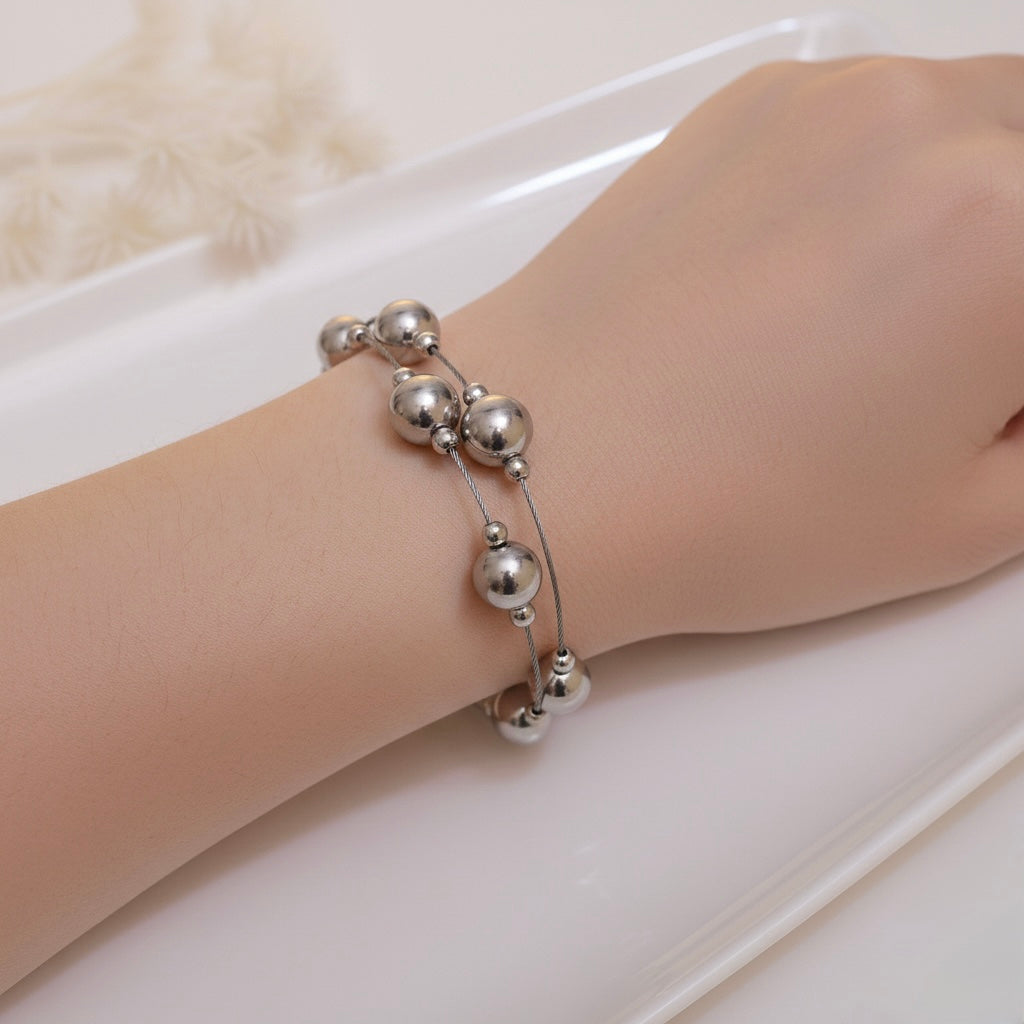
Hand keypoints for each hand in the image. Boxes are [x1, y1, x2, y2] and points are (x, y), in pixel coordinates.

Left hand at [447, 56, 1023, 643]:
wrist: (546, 467)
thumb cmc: (725, 512)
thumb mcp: (967, 520)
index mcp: (1019, 234)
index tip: (1005, 391)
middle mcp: (936, 123)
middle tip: (977, 353)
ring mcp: (834, 98)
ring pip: (988, 120)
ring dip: (991, 205)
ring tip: (912, 316)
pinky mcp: (750, 104)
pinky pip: (887, 112)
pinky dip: (904, 172)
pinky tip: (836, 267)